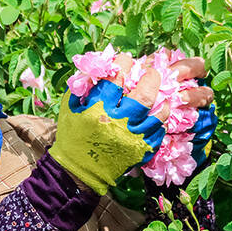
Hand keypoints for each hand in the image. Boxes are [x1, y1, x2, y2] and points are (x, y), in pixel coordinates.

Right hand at [48, 54, 209, 195]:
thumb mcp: (70, 106)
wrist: (79, 170)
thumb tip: (100, 66)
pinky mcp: (141, 151)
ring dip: (161, 101)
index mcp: (99, 110)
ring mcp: (133, 138)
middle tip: (151, 72)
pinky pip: (159, 132)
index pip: (117, 79)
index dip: (124, 64)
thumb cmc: (73, 135)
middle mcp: (119, 123)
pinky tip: (154, 116)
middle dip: (151, 78)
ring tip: (158, 96)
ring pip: (159, 114)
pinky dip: (159, 121)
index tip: (126, 60)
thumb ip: (83, 85)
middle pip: (145, 95)